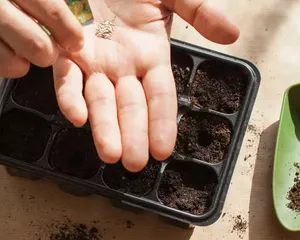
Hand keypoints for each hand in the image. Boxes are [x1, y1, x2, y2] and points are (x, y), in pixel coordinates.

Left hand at [54, 0, 238, 171]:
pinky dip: (70, 97)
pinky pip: (66, 78)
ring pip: (100, 101)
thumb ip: (200, 10)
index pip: (160, 97)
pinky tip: (77, 117)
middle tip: (134, 164)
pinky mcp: (66, 51)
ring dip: (104, 128)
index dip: (162, 123)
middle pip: (130, 106)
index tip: (163, 151)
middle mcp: (122, 65)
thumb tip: (233, 34)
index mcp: (151, 55)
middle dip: (132, 135)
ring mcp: (94, 60)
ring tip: (110, 154)